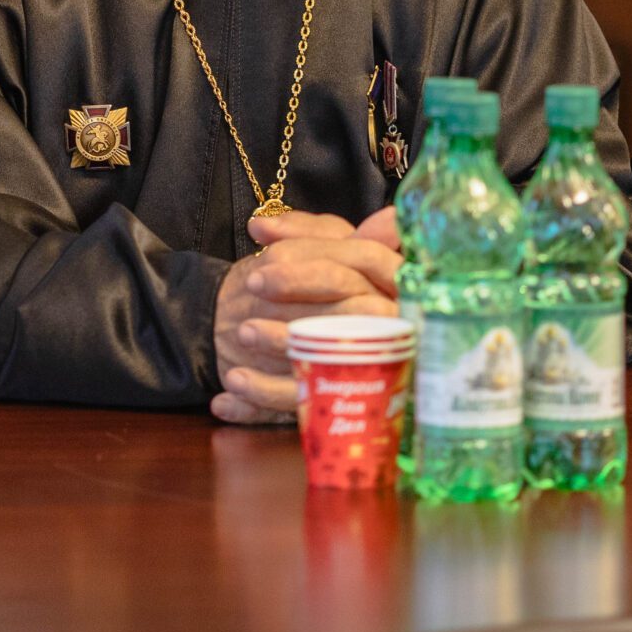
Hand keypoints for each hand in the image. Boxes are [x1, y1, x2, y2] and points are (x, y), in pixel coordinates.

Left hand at [210, 209, 399, 425]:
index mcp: (395, 279)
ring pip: (333, 352)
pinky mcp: (343, 406)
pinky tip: (233, 382)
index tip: (266, 252)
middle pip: (355, 301)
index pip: (365, 256)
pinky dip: (266, 391)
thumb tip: (261, 225)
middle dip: (301, 289)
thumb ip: (303, 233)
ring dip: (282, 341)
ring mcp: (378, 366)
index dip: (316, 252)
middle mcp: (397, 320)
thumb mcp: (327, 252)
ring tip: (243, 332)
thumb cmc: (329, 290)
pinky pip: (309, 400)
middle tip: (251, 287)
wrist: (330, 351)